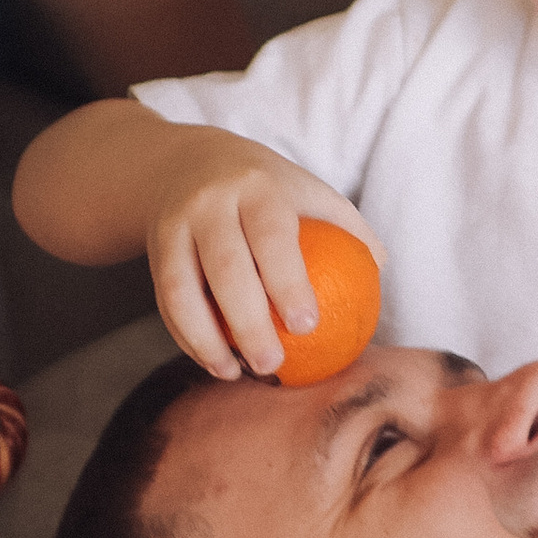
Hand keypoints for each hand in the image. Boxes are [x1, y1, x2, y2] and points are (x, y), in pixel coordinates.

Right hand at [145, 131, 378, 382]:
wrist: (183, 163)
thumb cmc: (266, 190)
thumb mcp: (305, 190)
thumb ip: (347, 229)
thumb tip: (382, 278)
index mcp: (257, 186)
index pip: (272, 234)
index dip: (287, 280)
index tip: (308, 325)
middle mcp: (211, 203)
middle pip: (225, 267)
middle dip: (247, 321)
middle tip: (273, 364)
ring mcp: (175, 227)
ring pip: (182, 289)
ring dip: (206, 339)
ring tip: (235, 373)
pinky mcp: (154, 252)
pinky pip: (166, 302)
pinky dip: (187, 337)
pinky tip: (215, 363)